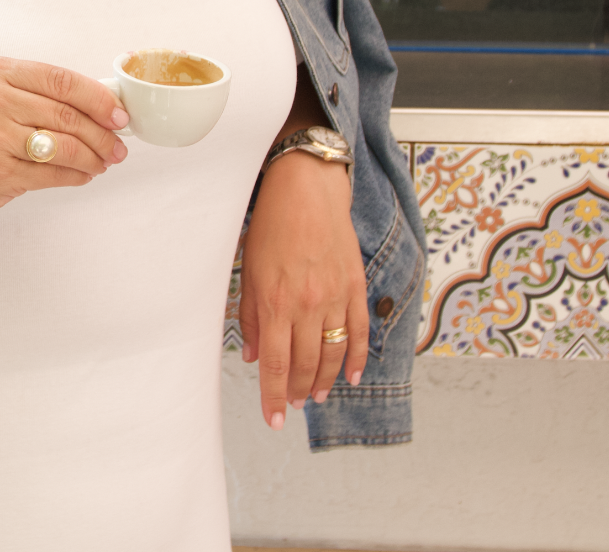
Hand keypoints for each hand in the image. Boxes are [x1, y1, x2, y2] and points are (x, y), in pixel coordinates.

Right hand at [0, 56, 129, 227]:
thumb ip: (27, 93)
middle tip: (118, 145)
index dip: (97, 98)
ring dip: (93, 157)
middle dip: (103, 133)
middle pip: (67, 114)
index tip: (118, 113)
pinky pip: (52, 174)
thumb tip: (91, 104)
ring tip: (103, 162)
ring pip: (65, 146)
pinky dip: (75, 176)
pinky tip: (82, 175)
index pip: (60, 79)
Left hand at [238, 149, 367, 430]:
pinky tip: (351, 376)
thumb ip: (251, 316)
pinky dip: (356, 358)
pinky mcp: (355, 287)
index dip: (272, 396)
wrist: (307, 190)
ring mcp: (335, 298)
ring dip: (323, 380)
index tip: (272, 418)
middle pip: (305, 364)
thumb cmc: (272, 225)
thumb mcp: (249, 270)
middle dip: (297, 391)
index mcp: (276, 302)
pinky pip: (359, 332)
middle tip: (291, 405)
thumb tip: (253, 355)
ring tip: (314, 395)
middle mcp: (308, 305)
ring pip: (332, 354)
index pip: (275, 364)